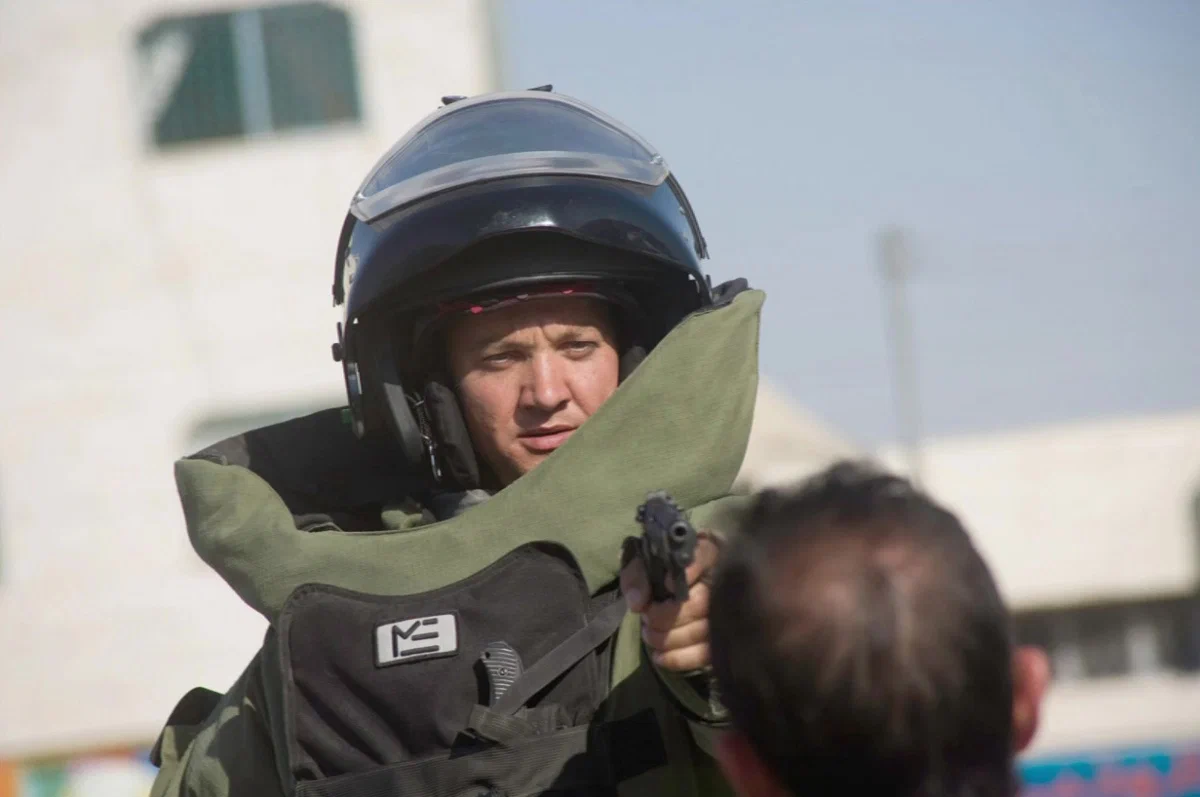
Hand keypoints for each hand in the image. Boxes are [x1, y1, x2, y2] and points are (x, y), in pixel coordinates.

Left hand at [619, 534, 720, 671]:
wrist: (671, 585)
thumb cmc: (660, 568)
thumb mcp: (642, 562)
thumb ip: (636, 576)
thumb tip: (639, 604)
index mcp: (708, 551)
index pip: (705, 556)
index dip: (687, 573)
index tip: (665, 586)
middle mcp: (725, 578)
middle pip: (702, 603)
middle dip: (667, 616)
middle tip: (647, 619)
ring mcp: (730, 610)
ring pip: (704, 631)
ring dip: (670, 639)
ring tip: (649, 635)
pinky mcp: (724, 639)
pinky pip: (706, 654)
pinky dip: (680, 659)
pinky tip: (660, 657)